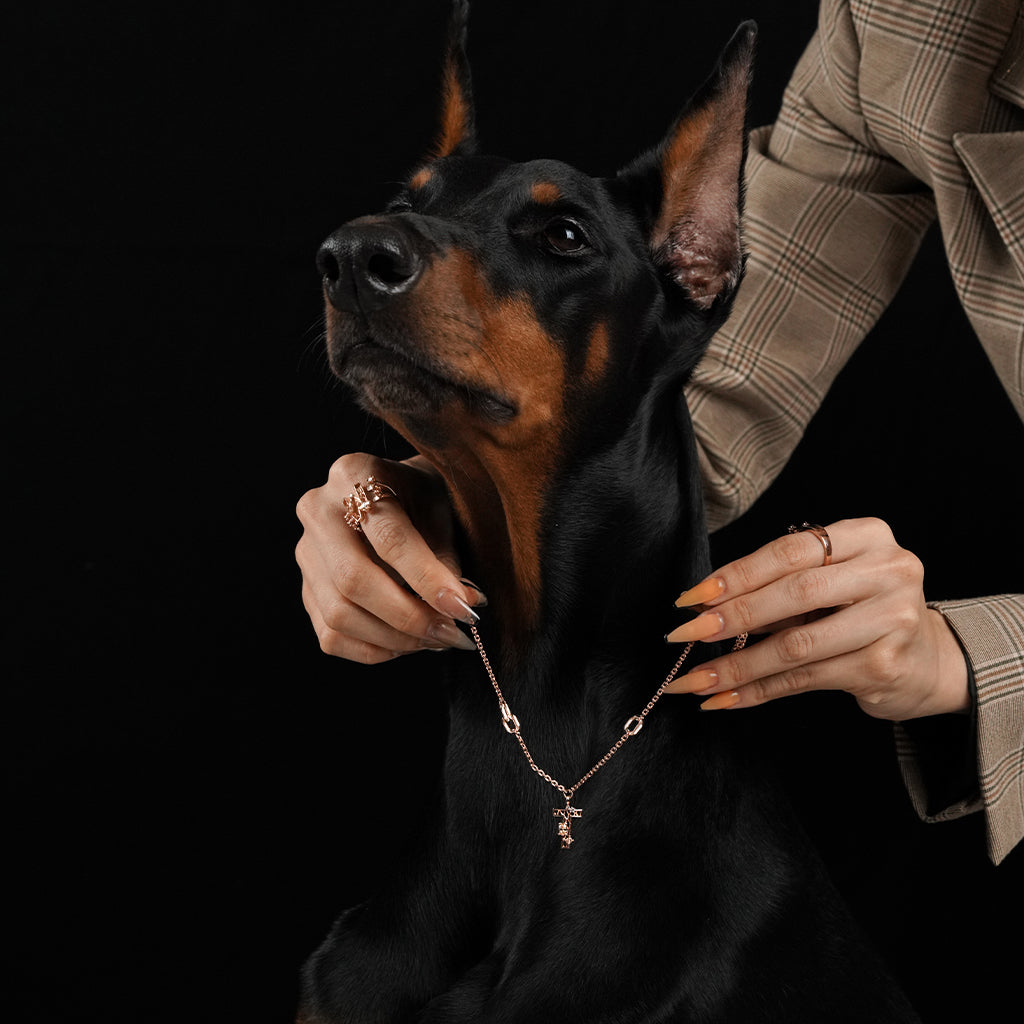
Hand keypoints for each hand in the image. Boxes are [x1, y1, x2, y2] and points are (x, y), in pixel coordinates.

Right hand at [295, 453, 482, 662]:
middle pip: (354, 580)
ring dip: (395, 639)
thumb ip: (444, 557)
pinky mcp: (307, 588)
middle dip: (409, 617)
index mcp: (353, 474)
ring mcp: (306, 552)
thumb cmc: (421, 497)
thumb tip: (457, 609)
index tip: (463, 608)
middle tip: (452, 633)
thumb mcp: (441, 509)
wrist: (394, 492)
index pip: (388, 537)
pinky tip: (406, 643)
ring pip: (339, 615)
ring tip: (437, 638)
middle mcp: (318, 511)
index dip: (427, 578)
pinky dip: (374, 650)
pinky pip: (331, 636)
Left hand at [664, 517, 969, 720]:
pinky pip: (805, 680)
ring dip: (738, 665)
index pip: (791, 551)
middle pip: (795, 593)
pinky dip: (757, 690)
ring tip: (694, 679)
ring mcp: (892, 621)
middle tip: (686, 633)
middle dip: (734, 615)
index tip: (693, 595)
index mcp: (868, 536)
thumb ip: (780, 583)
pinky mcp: (884, 667)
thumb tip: (705, 604)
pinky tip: (723, 698)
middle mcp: (888, 572)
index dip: (737, 573)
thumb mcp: (830, 580)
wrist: (926, 660)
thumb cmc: (859, 609)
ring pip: (797, 645)